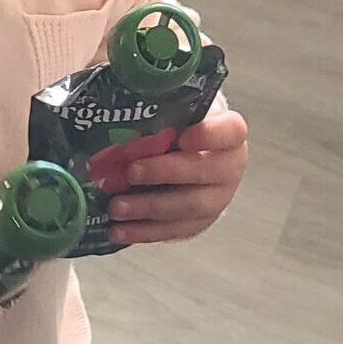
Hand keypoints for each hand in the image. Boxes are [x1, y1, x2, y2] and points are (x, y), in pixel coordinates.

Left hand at [105, 108, 248, 244]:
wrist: (186, 160)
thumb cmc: (177, 131)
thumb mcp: (171, 116)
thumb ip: (155, 114)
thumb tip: (112, 112)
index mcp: (228, 136)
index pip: (230, 131)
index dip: (209, 135)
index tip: (184, 136)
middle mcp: (227, 169)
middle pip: (203, 172)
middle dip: (165, 173)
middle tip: (131, 172)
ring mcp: (214, 200)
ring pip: (187, 207)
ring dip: (148, 207)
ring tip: (116, 207)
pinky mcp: (196, 224)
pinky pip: (171, 230)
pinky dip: (142, 231)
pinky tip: (118, 231)